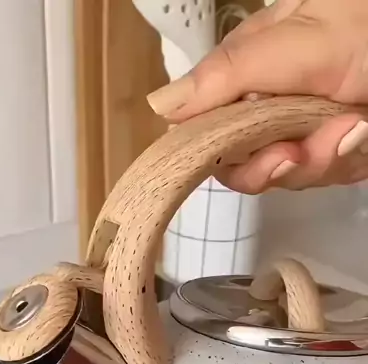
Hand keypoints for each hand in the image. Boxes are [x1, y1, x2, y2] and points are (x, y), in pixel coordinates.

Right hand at [147, 0, 367, 191]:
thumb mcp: (300, 44)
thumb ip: (230, 76)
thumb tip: (159, 107)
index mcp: (255, 64)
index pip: (210, 125)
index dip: (222, 152)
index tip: (250, 155)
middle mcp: (275, 98)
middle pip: (246, 162)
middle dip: (279, 164)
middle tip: (302, 149)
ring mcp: (309, 125)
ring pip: (290, 176)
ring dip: (322, 160)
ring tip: (353, 126)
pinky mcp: (340, 148)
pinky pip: (327, 176)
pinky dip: (348, 160)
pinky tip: (362, 133)